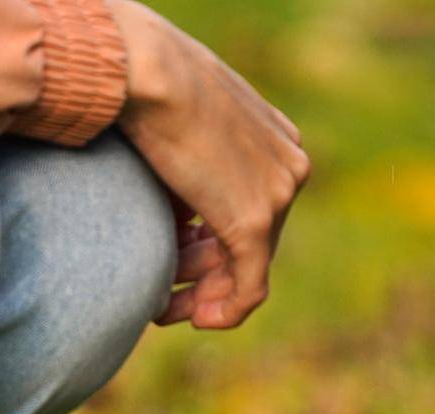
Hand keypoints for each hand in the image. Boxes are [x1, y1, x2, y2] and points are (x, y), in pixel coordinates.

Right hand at [106, 0, 309, 328]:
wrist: (147, 70)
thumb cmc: (145, 85)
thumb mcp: (180, 122)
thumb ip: (189, 167)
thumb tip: (171, 209)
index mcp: (276, 139)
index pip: (254, 205)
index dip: (218, 242)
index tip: (181, 258)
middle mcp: (288, 167)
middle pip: (257, 241)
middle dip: (211, 275)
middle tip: (171, 299)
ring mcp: (277, 195)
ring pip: (252, 267)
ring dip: (209, 295)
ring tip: (169, 310)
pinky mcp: (256, 222)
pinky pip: (251, 286)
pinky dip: (226, 310)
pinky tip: (198, 321)